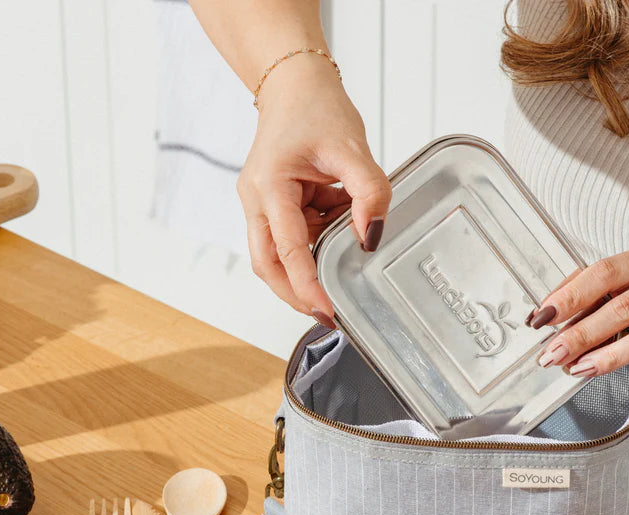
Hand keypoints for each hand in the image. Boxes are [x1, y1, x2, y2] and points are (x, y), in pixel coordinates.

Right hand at [238, 56, 390, 322]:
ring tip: (340, 259)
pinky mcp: (272, 207)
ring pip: (277, 257)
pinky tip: (337, 230)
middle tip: (328, 315)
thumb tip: (372, 238)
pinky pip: (291, 238)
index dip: (307, 286)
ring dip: (308, 266)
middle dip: (296, 294)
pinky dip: (315, 244)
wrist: (295, 85)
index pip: (287, 250)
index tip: (327, 311)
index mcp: (269, 186)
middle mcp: (256, 201)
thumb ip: (370, 192)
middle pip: (268, 266)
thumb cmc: (315, 107)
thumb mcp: (352, 147)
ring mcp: (261, 205)